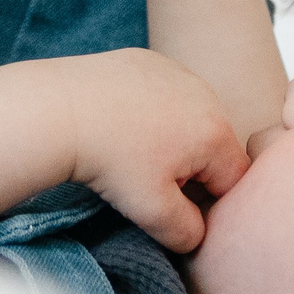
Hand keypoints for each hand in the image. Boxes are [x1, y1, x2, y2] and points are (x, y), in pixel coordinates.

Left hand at [59, 49, 248, 252]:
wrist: (60, 110)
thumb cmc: (110, 160)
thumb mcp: (153, 213)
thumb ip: (188, 233)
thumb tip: (198, 233)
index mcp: (216, 132)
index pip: (233, 180)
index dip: (207, 201)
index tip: (172, 204)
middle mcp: (206, 94)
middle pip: (213, 147)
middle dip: (189, 170)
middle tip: (147, 179)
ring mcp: (177, 71)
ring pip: (189, 119)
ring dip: (170, 140)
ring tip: (130, 150)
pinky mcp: (148, 60)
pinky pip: (163, 93)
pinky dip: (149, 111)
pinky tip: (119, 122)